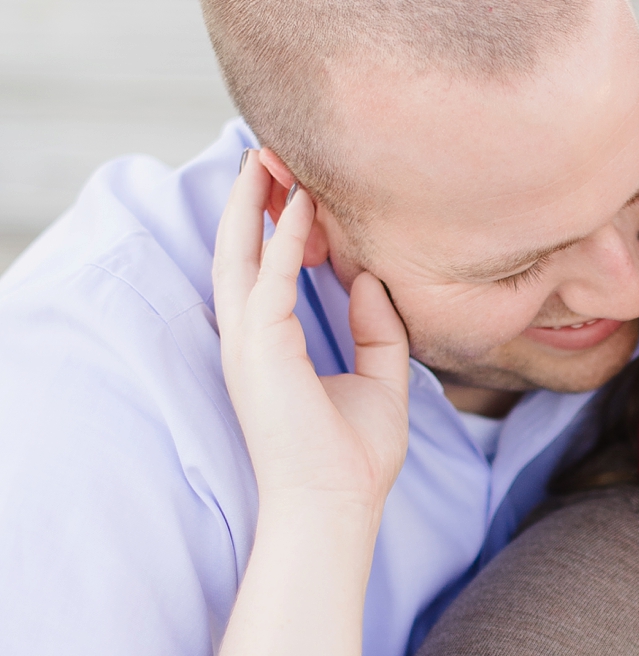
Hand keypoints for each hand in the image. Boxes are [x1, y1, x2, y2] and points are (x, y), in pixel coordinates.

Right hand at [213, 154, 409, 520]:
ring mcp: (247, 341)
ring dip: (251, 201)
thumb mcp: (381, 380)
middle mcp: (249, 337)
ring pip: (240, 251)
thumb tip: (369, 279)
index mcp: (270, 344)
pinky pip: (269, 276)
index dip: (276, 223)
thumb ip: (377, 329)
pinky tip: (301, 203)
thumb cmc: (354, 457)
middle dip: (249, 198)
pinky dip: (283, 237)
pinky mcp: (259, 347)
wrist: (337, 505)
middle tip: (268, 150)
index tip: (296, 185)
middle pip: (240, 248)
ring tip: (268, 154)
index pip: (264, 268)